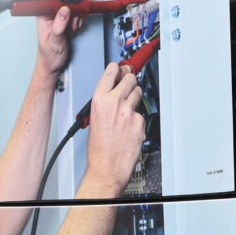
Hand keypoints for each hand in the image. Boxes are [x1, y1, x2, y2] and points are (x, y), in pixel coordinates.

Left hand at [35, 0, 83, 82]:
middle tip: (79, 8)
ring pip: (73, 0)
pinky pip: (77, 10)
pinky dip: (80, 17)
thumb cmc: (49, 55)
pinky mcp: (66, 17)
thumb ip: (58, 26)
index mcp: (42, 12)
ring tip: (72, 24)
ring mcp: (58, 13)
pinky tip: (73, 26)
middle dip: (76, 0)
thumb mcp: (54, 42)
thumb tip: (64, 10)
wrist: (53, 63)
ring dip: (78, 11)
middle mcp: (49, 10)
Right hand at [81, 63, 144, 197]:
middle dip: (130, 81)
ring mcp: (129, 112)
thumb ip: (104, 101)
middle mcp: (114, 103)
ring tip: (126, 111)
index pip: (112, 71)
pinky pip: (141, 113)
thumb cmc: (98, 147)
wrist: (106, 167)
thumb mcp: (93, 118)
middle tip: (129, 85)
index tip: (122, 67)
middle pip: (130, 78)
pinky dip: (137, 118)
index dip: (118, 68)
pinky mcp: (140, 121)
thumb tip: (113, 90)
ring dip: (135, 98)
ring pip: (138, 93)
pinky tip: (129, 128)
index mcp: (99, 100)